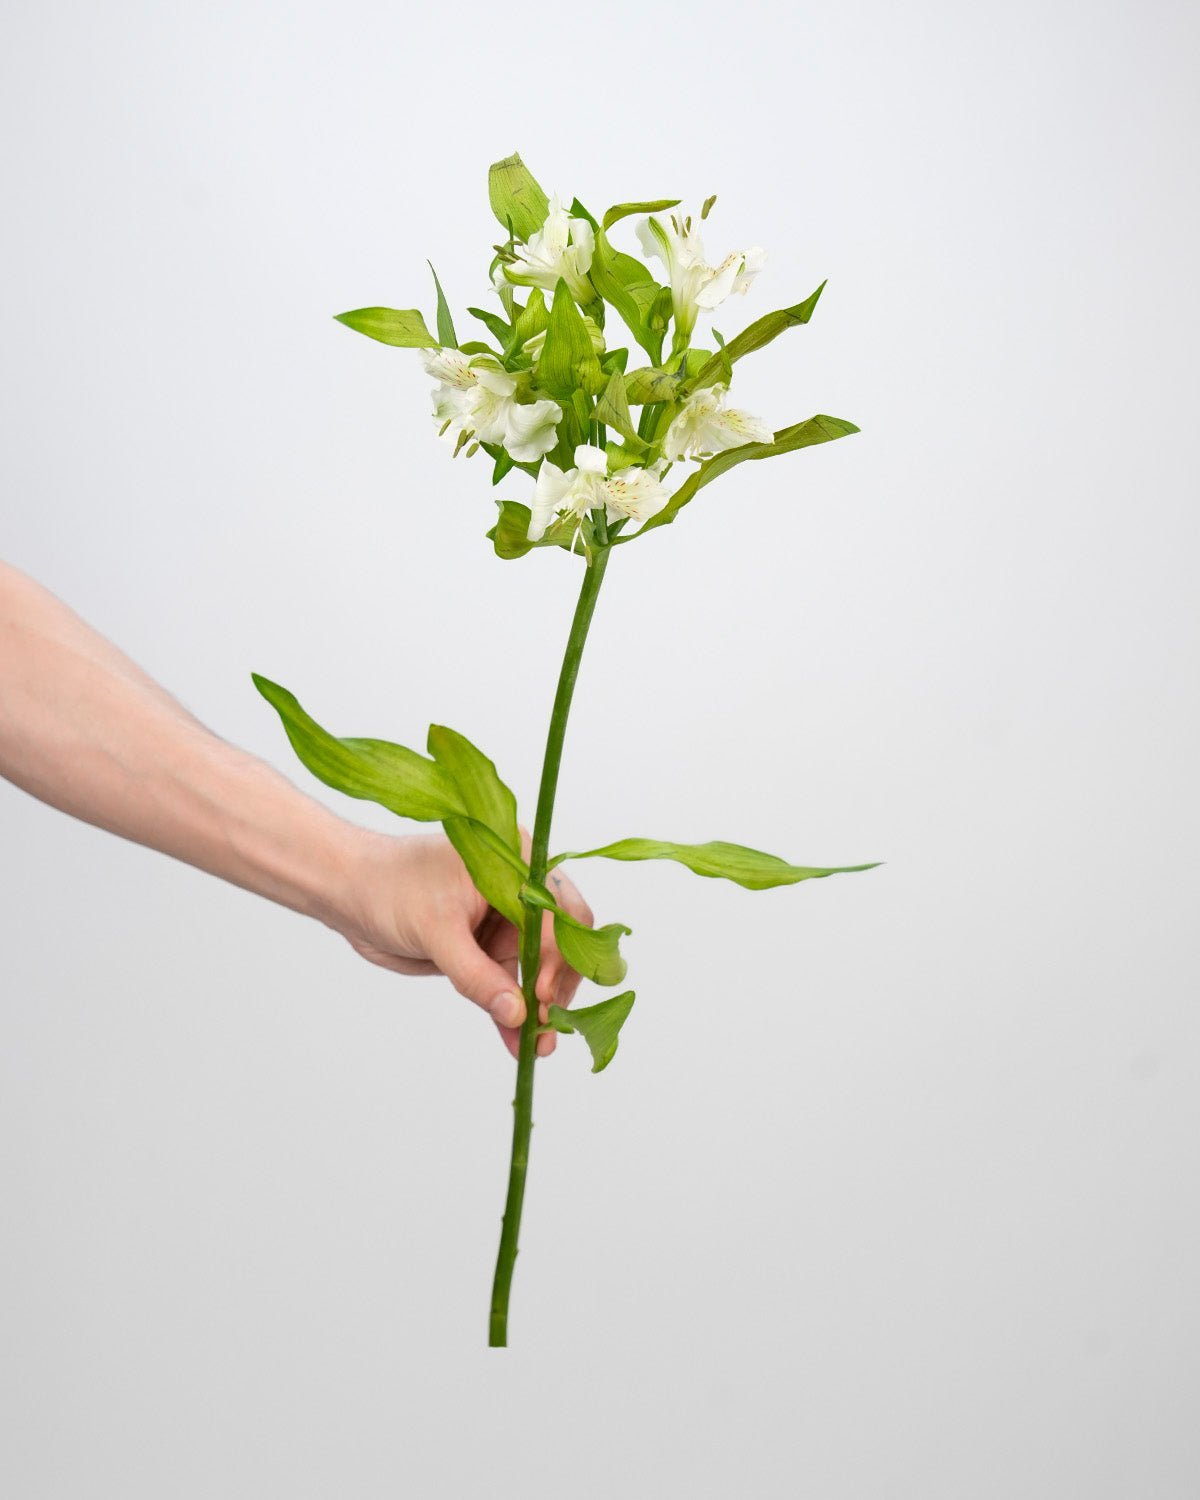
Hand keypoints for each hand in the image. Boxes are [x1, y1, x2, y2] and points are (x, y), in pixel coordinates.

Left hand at [335, 830, 593, 1057]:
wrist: (348, 893)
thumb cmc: (388, 888)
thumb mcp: (435, 930)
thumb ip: (477, 975)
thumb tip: (518, 1013)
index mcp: (516, 862)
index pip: (556, 913)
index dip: (556, 956)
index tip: (541, 996)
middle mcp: (519, 888)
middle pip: (560, 941)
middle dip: (555, 985)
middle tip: (546, 1027)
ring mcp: (504, 920)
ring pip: (538, 969)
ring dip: (538, 1007)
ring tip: (536, 1045)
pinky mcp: (487, 949)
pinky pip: (511, 984)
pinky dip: (514, 1010)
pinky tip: (519, 1041)